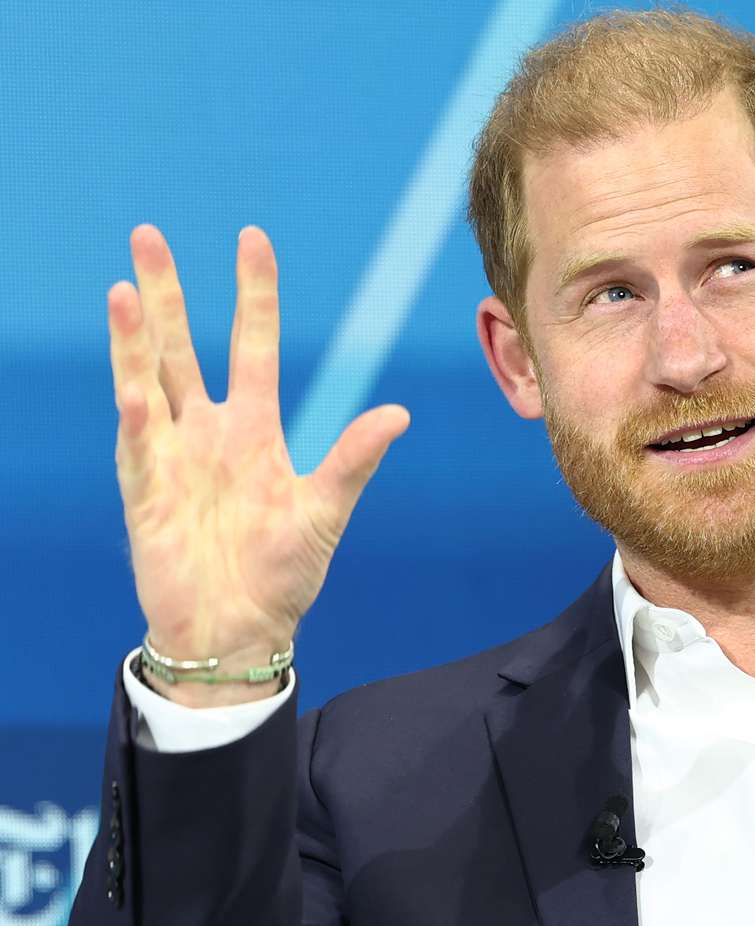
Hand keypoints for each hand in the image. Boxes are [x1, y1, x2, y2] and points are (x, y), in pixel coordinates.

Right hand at [108, 225, 409, 699]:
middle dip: (167, 294)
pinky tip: (134, 389)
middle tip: (149, 234)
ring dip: (135, 339)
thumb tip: (400, 413)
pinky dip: (138, 420)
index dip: (253, 296)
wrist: (240, 632)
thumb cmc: (282, 576)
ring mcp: (171, 459)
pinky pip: (139, 448)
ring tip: (124, 288)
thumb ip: (354, 459)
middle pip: (182, 348)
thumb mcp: (326, 511)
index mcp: (254, 432)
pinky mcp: (147, 494)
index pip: (253, 346)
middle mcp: (207, 434)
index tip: (252, 239)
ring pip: (147, 381)